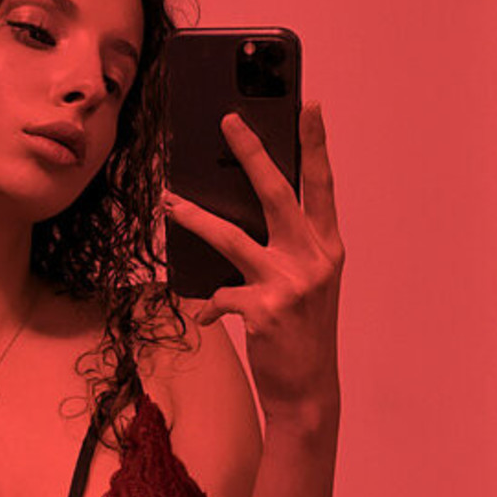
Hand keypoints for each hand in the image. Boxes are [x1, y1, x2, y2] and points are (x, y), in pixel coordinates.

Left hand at [162, 101, 344, 424]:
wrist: (309, 391)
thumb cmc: (302, 331)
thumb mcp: (305, 283)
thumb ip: (285, 247)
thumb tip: (238, 211)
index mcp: (327, 247)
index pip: (321, 185)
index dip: (315, 145)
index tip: (309, 106)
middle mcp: (313, 259)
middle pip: (277, 194)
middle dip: (251, 153)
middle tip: (228, 121)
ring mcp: (290, 284)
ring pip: (232, 237)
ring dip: (195, 218)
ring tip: (169, 201)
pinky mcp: (264, 310)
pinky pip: (221, 293)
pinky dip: (210, 302)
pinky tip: (206, 313)